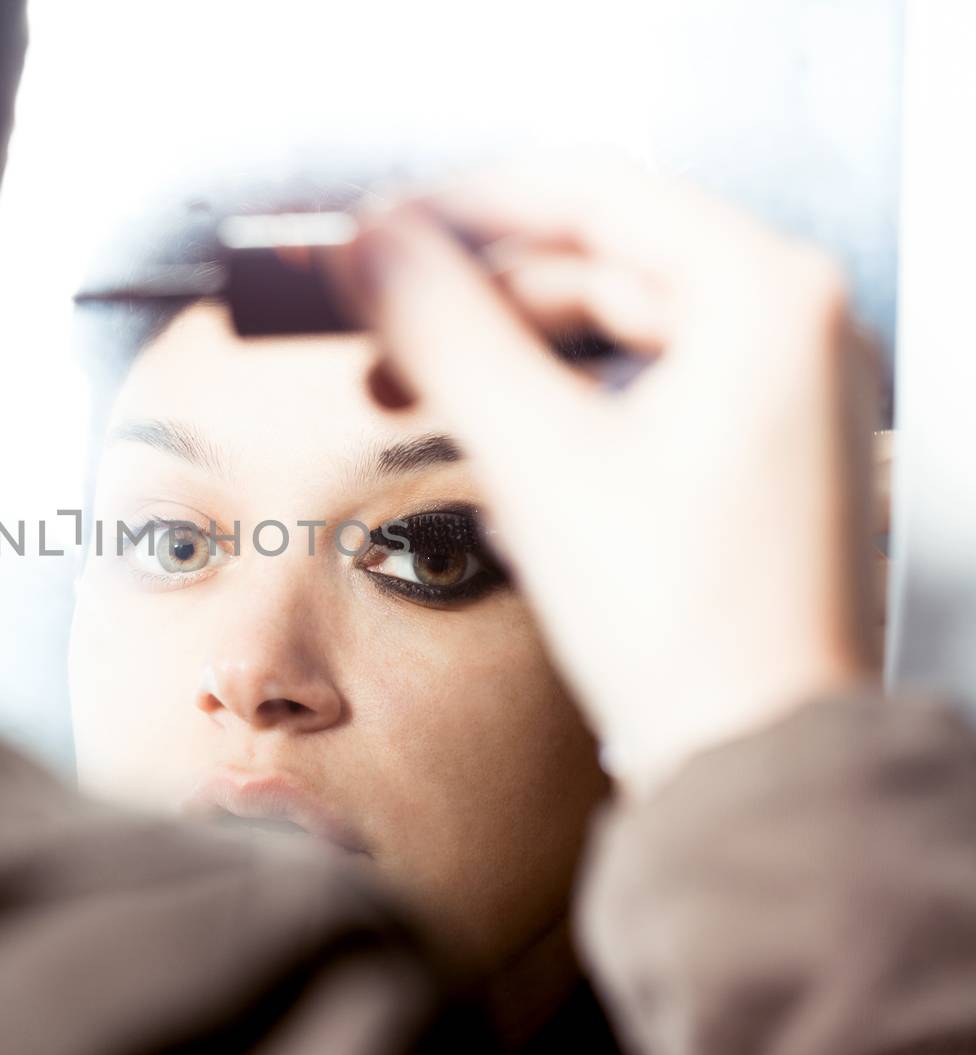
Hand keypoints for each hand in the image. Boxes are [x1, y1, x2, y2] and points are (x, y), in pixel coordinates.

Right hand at [354, 156, 881, 795]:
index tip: (379, 228)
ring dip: (502, 353)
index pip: (590, 192)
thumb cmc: (684, 623)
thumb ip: (442, 330)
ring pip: (610, 329)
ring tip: (410, 392)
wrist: (752, 758)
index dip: (464, 204)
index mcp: (766, 297)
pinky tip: (489, 443)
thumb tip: (369, 249)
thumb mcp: (536, 454)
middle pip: (596, 263)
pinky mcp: (755, 451)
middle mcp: (791, 328)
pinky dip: (553, 402)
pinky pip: (636, 387)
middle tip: (376, 329)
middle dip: (473, 298)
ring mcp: (780, 391)